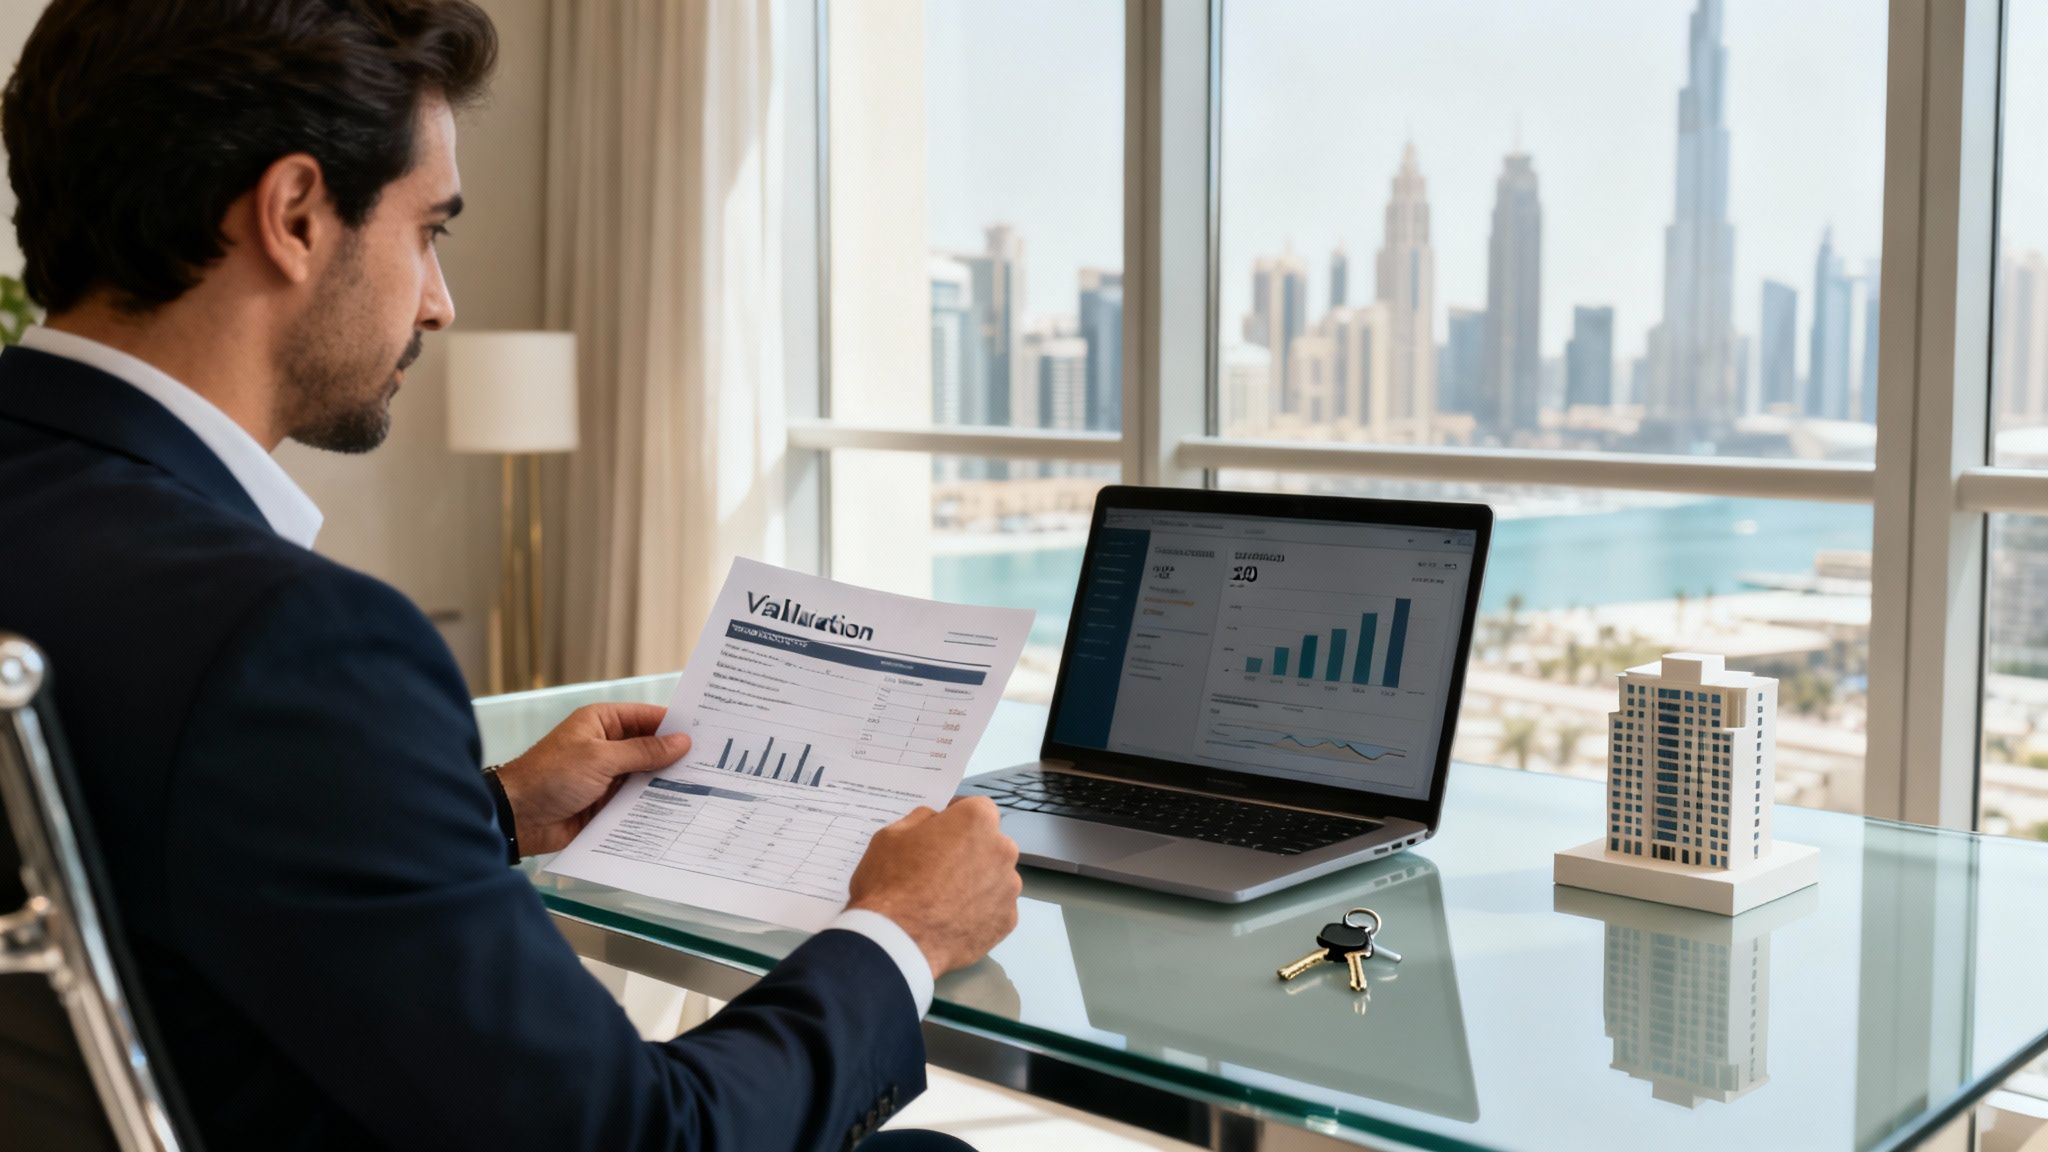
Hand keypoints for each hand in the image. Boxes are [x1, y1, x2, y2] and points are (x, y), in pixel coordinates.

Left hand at [495, 703, 691, 855]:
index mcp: (602, 722)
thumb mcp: (600, 758)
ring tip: (706, 787)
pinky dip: (653, 804)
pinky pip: (636, 801)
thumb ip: (643, 751)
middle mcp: (607, 746)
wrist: (517, 818)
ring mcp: (607, 776)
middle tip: (714, 763)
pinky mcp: (606, 803)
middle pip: (650, 748)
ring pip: (646, 776)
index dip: (675, 724)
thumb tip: (681, 742)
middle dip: (676, 756)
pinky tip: (679, 810)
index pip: (648, 718)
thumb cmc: (550, 776)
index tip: (708, 732)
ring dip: (666, 783)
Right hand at [845, 796, 1021, 977]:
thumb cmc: (891, 883)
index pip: (976, 809)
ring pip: (995, 877)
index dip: (957, 819)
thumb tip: (935, 821)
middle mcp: (1002, 850)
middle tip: (938, 870)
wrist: (897, 943)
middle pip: (989, 844)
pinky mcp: (1007, 922)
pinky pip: (994, 909)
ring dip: (977, 883)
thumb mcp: (892, 835)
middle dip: (969, 851)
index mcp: (977, 821)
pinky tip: (952, 921)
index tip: (941, 833)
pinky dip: (979, 913)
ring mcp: (1009, 888)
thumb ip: (921, 820)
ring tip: (944, 901)